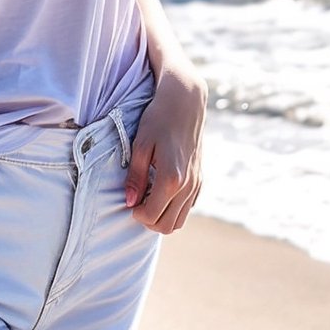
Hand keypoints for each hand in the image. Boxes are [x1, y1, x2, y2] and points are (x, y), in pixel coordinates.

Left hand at [124, 67, 206, 234]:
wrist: (185, 103)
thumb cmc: (158, 120)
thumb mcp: (140, 145)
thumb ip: (135, 176)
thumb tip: (130, 202)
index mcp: (171, 178)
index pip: (152, 216)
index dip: (137, 214)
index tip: (129, 201)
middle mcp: (187, 185)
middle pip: (167, 226)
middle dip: (149, 220)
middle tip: (137, 202)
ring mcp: (196, 184)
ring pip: (180, 221)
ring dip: (162, 216)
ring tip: (148, 197)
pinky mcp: (200, 180)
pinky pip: (188, 207)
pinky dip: (174, 208)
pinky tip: (161, 191)